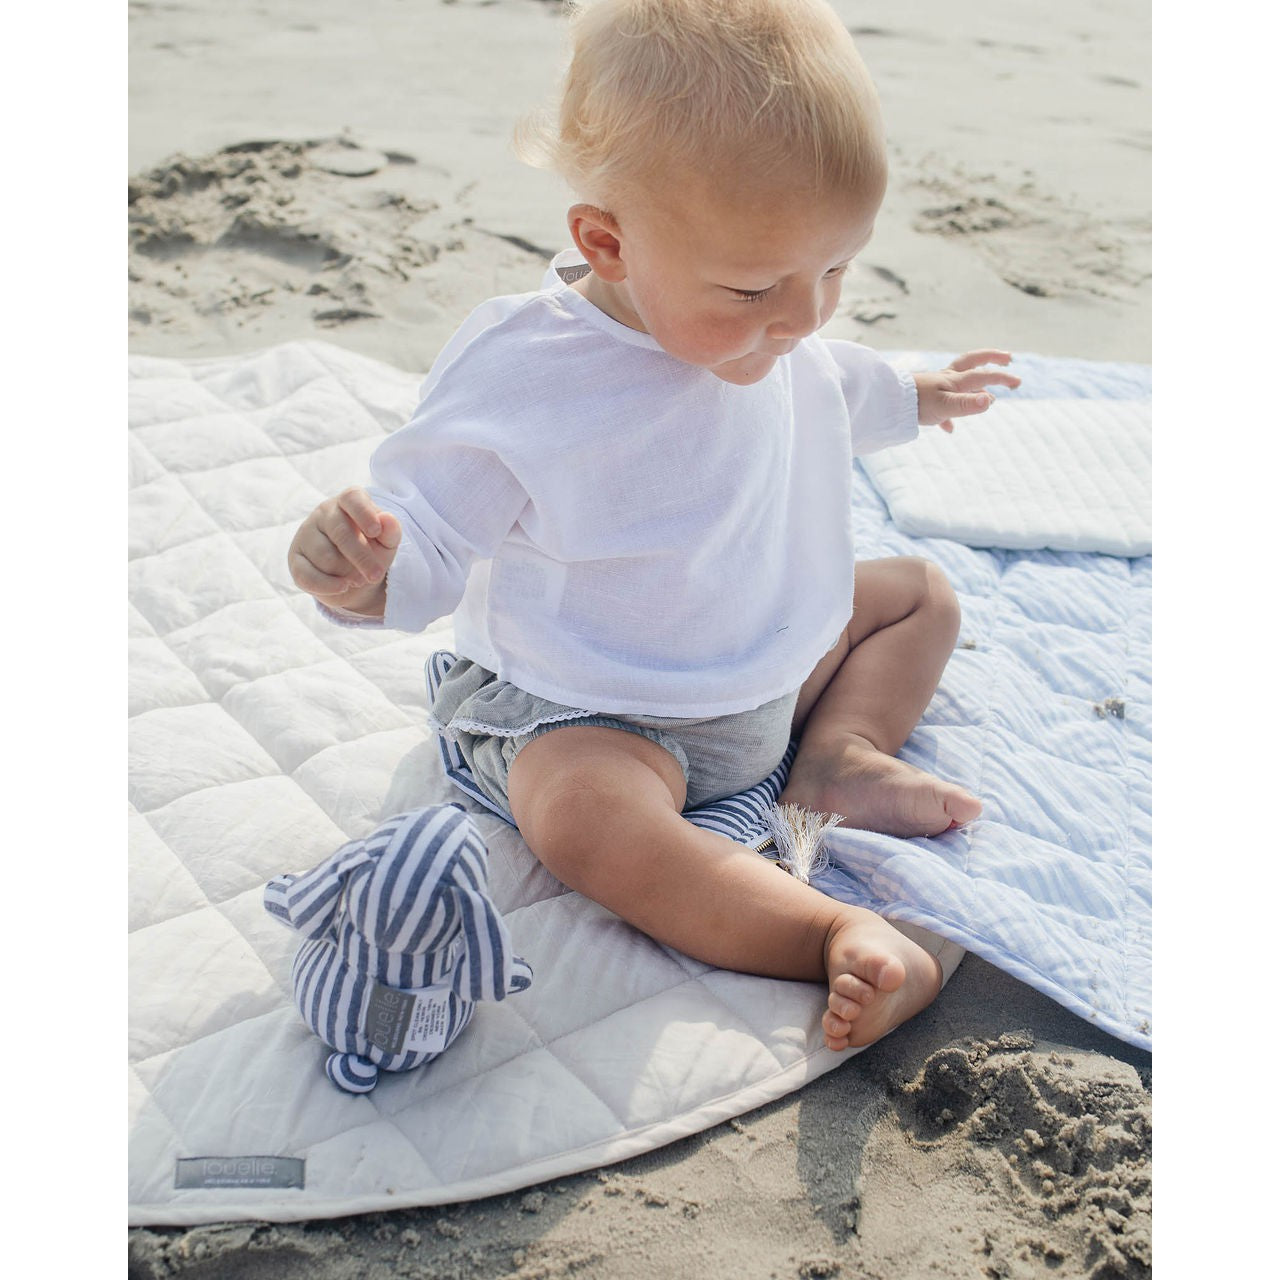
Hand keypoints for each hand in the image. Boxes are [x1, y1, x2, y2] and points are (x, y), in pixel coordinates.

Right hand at [288, 487, 401, 614]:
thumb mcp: (387, 542)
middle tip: (376, 575)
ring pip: (326, 557)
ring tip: (359, 579)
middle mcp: (324, 513)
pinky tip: (342, 587)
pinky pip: (307, 575)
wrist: (353, 574)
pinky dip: (328, 586)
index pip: (352, 498)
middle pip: (340, 533)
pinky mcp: (295, 558)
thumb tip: (387, 519)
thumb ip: (391, 531)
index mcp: (348, 502)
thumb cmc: (372, 549)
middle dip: (361, 557)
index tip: (375, 531)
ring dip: (347, 574)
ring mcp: (306, 534)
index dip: (363, 513)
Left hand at [914, 350, 1020, 432]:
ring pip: (958, 383)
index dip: (1002, 377)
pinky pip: (939, 406)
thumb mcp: (944, 406)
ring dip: (973, 387)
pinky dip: (948, 417)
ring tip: (986, 396)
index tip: (1018, 382)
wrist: (885, 404)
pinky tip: (949, 429)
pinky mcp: (922, 400)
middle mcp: (945, 379)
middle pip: (972, 363)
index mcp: (953, 380)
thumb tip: (990, 400)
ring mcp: (934, 388)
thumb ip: (968, 404)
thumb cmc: (914, 403)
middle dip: (991, 360)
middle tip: (1008, 359)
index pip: (983, 375)